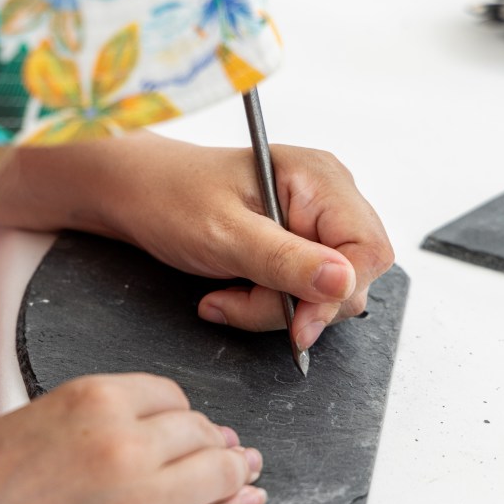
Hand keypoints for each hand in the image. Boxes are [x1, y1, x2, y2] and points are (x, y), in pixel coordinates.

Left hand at [0, 131, 392, 352]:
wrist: (134, 192)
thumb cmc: (169, 196)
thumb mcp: (223, 234)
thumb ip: (285, 261)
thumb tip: (344, 283)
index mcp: (319, 178)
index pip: (369, 250)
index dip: (339, 294)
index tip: (297, 325)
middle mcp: (326, 195)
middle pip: (350, 277)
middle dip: (295, 305)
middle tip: (237, 301)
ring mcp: (312, 221)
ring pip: (324, 293)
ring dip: (273, 309)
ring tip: (225, 294)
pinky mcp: (296, 244)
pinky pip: (300, 292)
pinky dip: (265, 304)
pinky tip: (229, 292)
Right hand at [0, 374, 264, 503]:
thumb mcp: (24, 422)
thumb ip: (88, 421)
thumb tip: (143, 430)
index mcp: (88, 399)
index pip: (167, 394)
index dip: (181, 410)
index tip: (186, 419)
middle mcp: (120, 445)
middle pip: (198, 432)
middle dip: (212, 438)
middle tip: (225, 444)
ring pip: (215, 476)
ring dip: (235, 471)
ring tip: (244, 470)